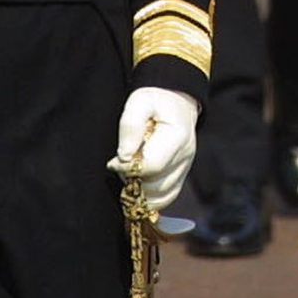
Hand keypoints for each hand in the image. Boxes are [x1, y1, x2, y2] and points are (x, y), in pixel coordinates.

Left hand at [110, 87, 200, 210]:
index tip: (113, 162)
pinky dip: (150, 197)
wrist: (175, 100)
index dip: (128, 169)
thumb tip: (124, 156)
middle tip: (121, 166)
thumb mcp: (139, 101)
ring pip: (161, 196)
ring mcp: (184, 168)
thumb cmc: (155, 100)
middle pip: (156, 186)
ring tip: (130, 173)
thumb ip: (131, 125)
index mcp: (177, 137)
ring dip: (140, 191)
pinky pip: (166, 197)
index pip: (151, 166)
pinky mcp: (181, 175)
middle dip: (133, 181)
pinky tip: (138, 184)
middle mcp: (185, 156)